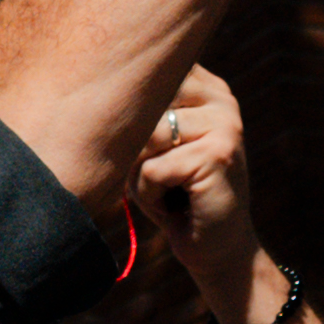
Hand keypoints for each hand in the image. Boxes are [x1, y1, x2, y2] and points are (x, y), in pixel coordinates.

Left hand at [140, 71, 281, 323]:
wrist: (216, 249)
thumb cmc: (173, 194)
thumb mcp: (152, 144)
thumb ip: (138, 113)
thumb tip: (98, 92)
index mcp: (205, 86)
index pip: (145, 73)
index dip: (125, 110)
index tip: (137, 144)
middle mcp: (221, 98)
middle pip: (140, 105)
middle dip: (132, 147)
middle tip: (157, 174)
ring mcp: (225, 124)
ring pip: (144, 138)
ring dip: (139, 173)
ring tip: (167, 188)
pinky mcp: (218, 156)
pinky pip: (152, 169)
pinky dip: (150, 195)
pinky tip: (175, 206)